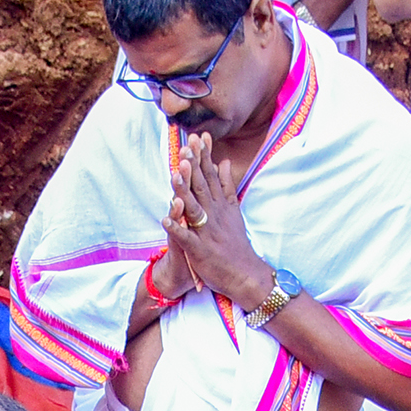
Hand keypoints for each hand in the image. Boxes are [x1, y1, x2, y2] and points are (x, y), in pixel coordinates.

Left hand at [162, 151, 272, 316]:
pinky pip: (186, 238)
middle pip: (202, 186)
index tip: (199, 135)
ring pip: (193, 208)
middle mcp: (214, 215)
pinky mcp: (200, 250)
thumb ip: (227, 186)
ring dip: (184, 191)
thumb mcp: (233, 210)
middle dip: (194, 165)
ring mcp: (207, 232)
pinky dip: (177, 229)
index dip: (204, 156)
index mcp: (220, 205)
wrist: (244, 274)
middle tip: (187, 143)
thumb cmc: (236, 244)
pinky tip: (165, 219)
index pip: (211, 176)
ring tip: (174, 173)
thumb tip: (224, 162)